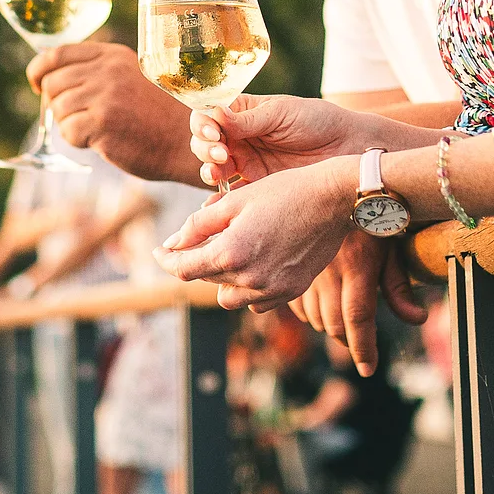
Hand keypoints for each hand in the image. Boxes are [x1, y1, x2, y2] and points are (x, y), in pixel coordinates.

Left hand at [28, 42, 193, 182]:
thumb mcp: (128, 78)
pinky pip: (67, 132)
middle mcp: (107, 70)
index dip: (39, 69)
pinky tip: (101, 140)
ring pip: (57, 109)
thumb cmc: (155, 115)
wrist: (187, 142)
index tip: (36, 83)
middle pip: (52, 82)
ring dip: (69, 124)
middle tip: (75, 117)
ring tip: (96, 129)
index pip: (57, 53)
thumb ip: (95, 72)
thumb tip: (47, 79)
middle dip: (54, 103)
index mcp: (112, 55)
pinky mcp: (103, 122)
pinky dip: (77, 140)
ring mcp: (105, 95)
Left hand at [154, 159, 355, 311]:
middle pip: (206, 280)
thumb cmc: (283, 191)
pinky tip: (256, 263)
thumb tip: (172, 243)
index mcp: (230, 253)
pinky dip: (249, 288)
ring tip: (232, 251)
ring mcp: (272, 290)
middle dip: (199, 261)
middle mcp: (249, 279)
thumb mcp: (234, 201)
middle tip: (203, 238)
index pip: (183, 269)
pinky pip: (256, 302)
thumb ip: (198, 224)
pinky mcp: (290, 292)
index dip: (165, 259)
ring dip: (223, 279)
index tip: (159, 250)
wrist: (333, 199)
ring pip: (229, 298)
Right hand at [189, 94, 407, 190]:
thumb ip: (250, 119)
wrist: (349, 149)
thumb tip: (215, 114)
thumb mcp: (284, 114)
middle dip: (205, 149)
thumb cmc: (319, 121)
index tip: (214, 133)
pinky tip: (215, 204)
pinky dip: (220, 200)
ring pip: (214, 168)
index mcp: (243, 113)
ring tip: (217, 175)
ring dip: (210, 171)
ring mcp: (247, 163)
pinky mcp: (258, 187)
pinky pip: (233, 195)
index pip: (209, 115)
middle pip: (205, 143)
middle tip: (221, 155)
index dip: (203, 124)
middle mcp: (240, 138)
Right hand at [291, 233, 428, 376]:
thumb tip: (418, 319)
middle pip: (335, 324)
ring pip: (316, 319)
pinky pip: (299, 307)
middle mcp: (328, 270)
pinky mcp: (293, 269)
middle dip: (349, 340)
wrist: (336, 192)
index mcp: (357, 265)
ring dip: (331, 326)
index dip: (364, 348)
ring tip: (345, 315)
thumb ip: (400, 288)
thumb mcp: (391, 250)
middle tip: (361, 340)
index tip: (369, 369)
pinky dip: (312, 314)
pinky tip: (325, 303)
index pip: (358, 318)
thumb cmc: (373, 222)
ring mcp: (307, 270)